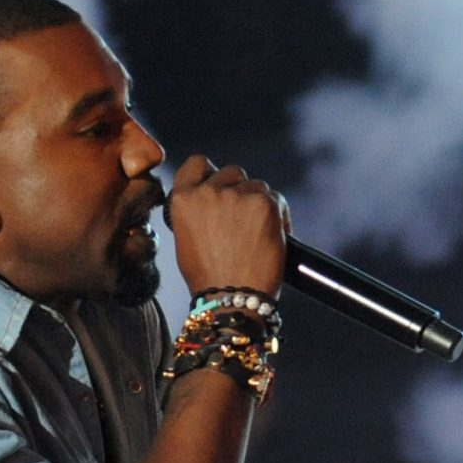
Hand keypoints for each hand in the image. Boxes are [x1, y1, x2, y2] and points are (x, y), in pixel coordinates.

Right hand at [164, 154, 288, 296]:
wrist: (232, 298)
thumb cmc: (210, 278)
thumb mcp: (187, 238)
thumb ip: (197, 211)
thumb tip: (215, 202)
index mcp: (183, 198)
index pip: (198, 164)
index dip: (211, 174)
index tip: (221, 187)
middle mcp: (208, 191)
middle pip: (232, 173)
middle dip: (239, 191)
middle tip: (244, 221)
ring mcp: (237, 195)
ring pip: (256, 186)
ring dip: (259, 203)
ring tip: (258, 234)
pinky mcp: (264, 203)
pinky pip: (276, 198)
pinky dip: (279, 216)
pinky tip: (274, 236)